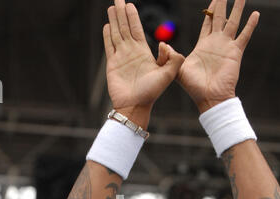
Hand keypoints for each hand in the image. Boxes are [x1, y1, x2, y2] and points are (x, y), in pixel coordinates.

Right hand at [103, 0, 184, 127]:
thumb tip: (170, 46)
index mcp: (143, 53)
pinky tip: (107, 25)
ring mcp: (121, 58)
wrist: (135, 107)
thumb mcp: (167, 76)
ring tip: (111, 6)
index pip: (137, 29)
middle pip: (125, 27)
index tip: (130, 4)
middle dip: (121, 12)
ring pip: (116, 33)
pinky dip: (107, 35)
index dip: (133, 16)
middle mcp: (131, 53)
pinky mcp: (112, 65)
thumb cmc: (151, 94)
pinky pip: (109, 46)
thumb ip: (173, 61)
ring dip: (114, 20)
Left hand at [178, 0, 259, 112]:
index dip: (210, 10)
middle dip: (222, 3)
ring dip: (237, 8)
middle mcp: (216, 43)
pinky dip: (250, 25)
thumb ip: (171, 56)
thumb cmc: (194, 88)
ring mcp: (226, 47)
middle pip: (220, 17)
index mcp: (203, 45)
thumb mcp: (178, 70)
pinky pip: (244, 36)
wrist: (209, 98)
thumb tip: (162, 45)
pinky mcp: (235, 53)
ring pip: (233, 22)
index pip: (208, 22)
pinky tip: (256, 14)